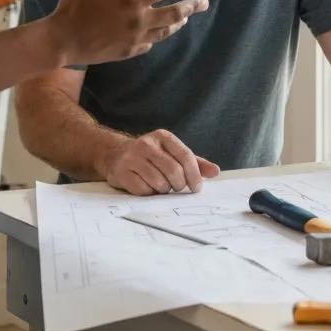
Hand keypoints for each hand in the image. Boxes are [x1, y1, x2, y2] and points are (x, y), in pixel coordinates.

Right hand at [48, 0, 208, 65]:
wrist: (61, 41)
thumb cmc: (74, 7)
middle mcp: (139, 20)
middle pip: (175, 12)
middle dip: (192, 6)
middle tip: (204, 2)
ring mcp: (135, 38)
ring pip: (165, 31)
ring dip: (178, 23)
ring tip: (185, 18)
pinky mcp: (128, 52)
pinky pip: (149, 43)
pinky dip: (157, 36)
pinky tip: (157, 34)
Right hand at [98, 129, 220, 194]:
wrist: (116, 155)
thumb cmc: (151, 156)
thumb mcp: (172, 153)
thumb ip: (194, 162)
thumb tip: (215, 171)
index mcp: (163, 137)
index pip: (185, 156)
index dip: (194, 175)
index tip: (196, 188)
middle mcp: (147, 144)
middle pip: (174, 171)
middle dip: (179, 185)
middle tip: (177, 188)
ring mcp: (133, 158)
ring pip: (159, 182)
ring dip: (164, 190)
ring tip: (160, 185)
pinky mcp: (122, 172)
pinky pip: (144, 190)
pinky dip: (149, 193)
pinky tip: (147, 187)